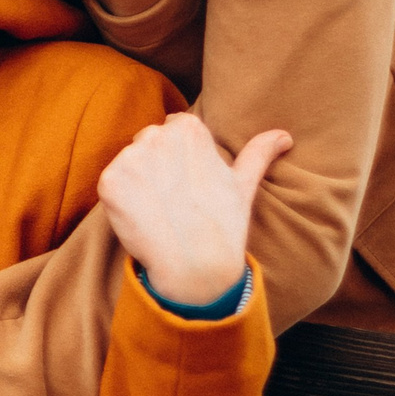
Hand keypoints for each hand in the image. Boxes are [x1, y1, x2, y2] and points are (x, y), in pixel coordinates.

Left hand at [97, 113, 290, 304]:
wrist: (196, 266)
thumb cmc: (222, 225)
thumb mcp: (243, 184)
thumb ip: (258, 153)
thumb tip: (284, 136)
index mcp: (188, 129)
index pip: (172, 130)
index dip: (178, 160)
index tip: (188, 184)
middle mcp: (157, 136)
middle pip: (147, 144)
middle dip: (156, 168)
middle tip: (175, 201)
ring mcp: (130, 158)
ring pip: (129, 164)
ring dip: (138, 185)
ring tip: (161, 211)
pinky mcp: (110, 181)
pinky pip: (111, 186)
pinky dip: (120, 203)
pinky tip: (143, 219)